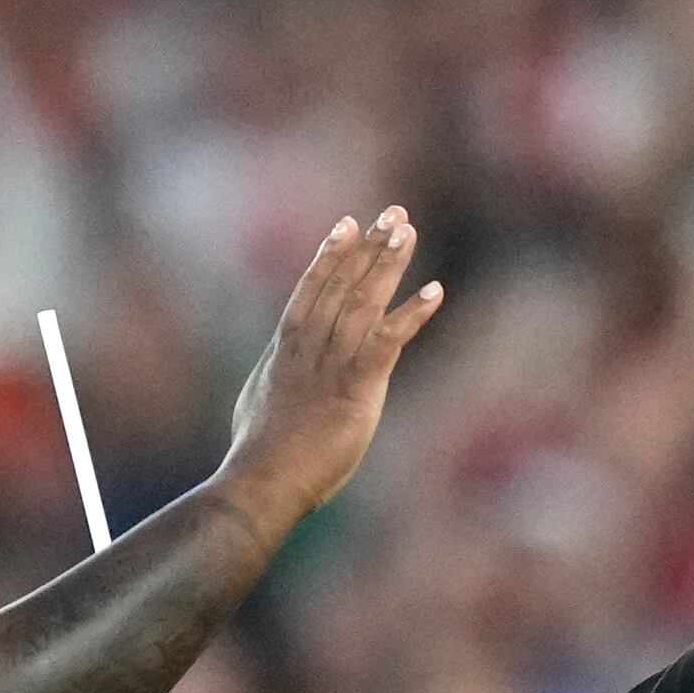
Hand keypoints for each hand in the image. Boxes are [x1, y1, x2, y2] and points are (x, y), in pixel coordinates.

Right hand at [212, 209, 449, 535]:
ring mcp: (332, 364)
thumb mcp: (259, 403)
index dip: (331, 255)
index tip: (348, 224)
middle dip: (369, 246)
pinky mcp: (356, 387)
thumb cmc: (259, 454)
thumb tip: (276, 371)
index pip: (312, 289)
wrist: (263, 479)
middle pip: (341, 283)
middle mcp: (309, 346)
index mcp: (286, 349)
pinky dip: (412, 313)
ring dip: (387, 264)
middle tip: (393, 213)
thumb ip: (275, 378)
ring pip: (363, 301)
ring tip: (406, 230)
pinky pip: (388, 341)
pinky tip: (434, 291)